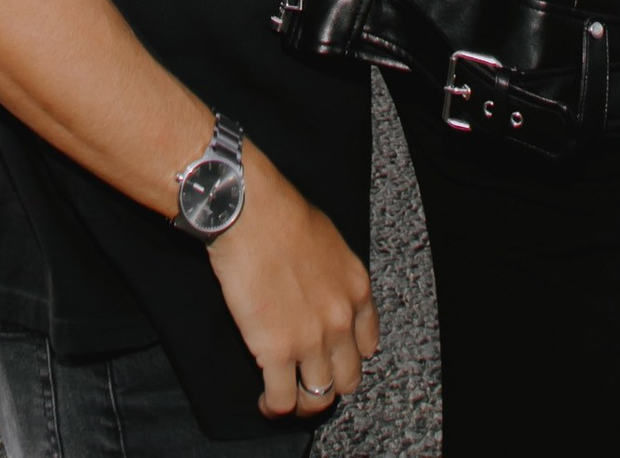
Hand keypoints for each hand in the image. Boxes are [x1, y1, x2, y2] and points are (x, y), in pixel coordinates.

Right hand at [207, 146, 377, 420]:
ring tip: (288, 398)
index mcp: (356, 289)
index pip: (367, 344)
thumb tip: (319, 285)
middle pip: (348, 378)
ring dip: (304, 403)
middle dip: (331, 385)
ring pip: (320, 398)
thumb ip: (332, 274)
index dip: (349, 355)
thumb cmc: (280, 214)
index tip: (334, 357)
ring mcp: (312, 340)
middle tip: (310, 381)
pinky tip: (266, 402)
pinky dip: (276, 407)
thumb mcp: (327, 240)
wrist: (251, 213)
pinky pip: (284, 400)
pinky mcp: (278, 352)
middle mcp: (341, 320)